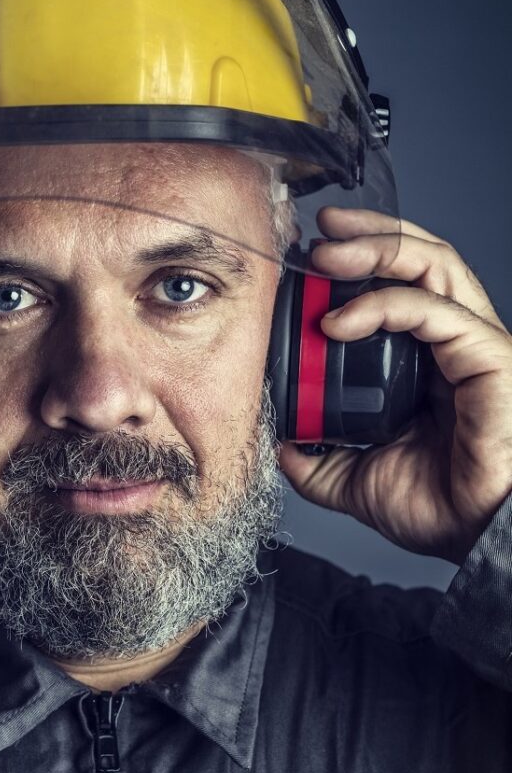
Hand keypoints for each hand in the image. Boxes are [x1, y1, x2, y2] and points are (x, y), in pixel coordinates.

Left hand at [278, 207, 511, 565]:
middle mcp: (452, 342)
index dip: (357, 263)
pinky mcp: (490, 356)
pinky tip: (337, 321)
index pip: (397, 286)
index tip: (306, 259)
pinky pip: (434, 311)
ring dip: (376, 248)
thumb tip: (282, 446)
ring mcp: (474, 344)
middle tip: (318, 234)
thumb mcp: (355, 477)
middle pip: (419, 260)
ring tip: (326, 251)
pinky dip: (381, 305)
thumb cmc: (440, 506)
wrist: (476, 538)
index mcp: (426, 359)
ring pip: (434, 266)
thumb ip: (318, 459)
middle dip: (368, 234)